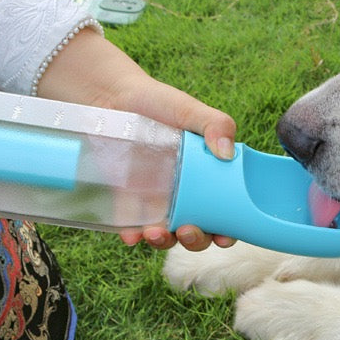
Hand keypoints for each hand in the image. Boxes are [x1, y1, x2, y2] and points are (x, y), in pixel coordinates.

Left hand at [36, 27, 236, 250]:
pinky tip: (131, 235)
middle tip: (189, 231)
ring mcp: (155, 200)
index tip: (224, 237)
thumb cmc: (156, 101)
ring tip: (156, 232)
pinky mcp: (127, 201)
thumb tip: (227, 153)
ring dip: (164, 242)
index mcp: (206, 177)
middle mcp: (184, 194)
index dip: (228, 230)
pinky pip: (132, 226)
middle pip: (197, 230)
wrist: (111, 97)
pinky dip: (133, 236)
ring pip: (166, 234)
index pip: (224, 212)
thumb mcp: (189, 110)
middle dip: (195, 241)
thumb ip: (216, 125)